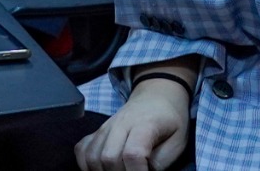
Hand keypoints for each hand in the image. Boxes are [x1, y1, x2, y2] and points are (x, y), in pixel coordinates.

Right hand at [75, 69, 194, 170]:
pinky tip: (101, 169)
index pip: (133, 154)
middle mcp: (120, 124)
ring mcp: (105, 126)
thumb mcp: (178, 140)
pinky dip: (86, 164)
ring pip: (92, 156)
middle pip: (108, 158)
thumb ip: (162, 161)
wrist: (156, 95)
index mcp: (144, 124)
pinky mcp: (96, 130)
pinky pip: (81, 149)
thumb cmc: (170, 120)